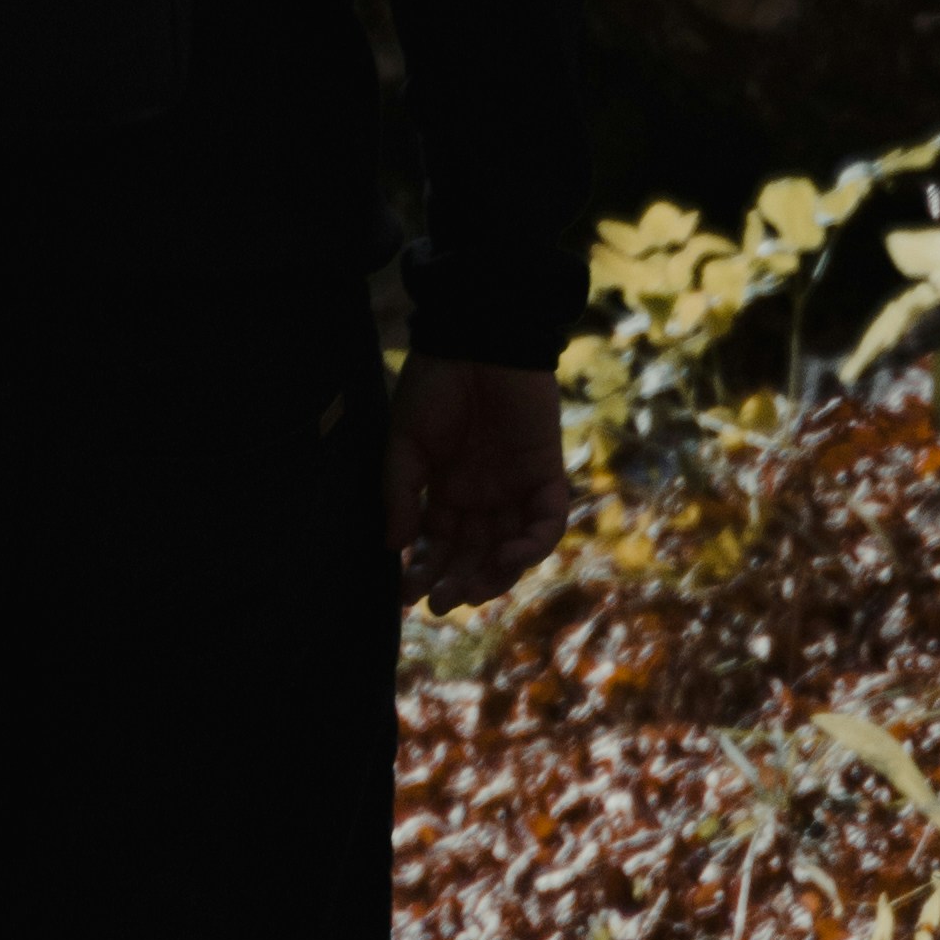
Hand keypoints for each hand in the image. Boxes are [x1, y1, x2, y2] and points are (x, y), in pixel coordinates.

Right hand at [383, 357, 570, 606]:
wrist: (478, 336)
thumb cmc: (436, 383)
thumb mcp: (405, 439)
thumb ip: (401, 492)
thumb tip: (392, 547)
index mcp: (448, 490)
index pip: (439, 546)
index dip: (424, 572)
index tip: (404, 597)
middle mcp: (483, 497)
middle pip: (475, 556)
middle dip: (458, 583)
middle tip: (441, 604)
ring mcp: (516, 488)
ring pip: (511, 549)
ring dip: (495, 575)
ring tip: (472, 590)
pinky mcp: (547, 475)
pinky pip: (547, 523)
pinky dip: (533, 545)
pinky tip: (509, 555)